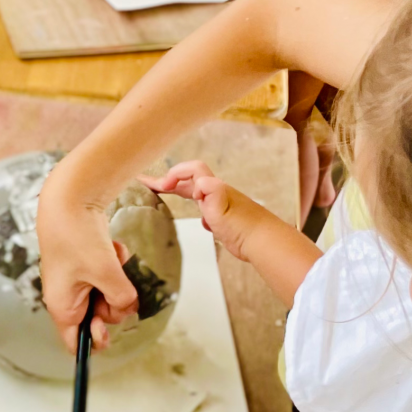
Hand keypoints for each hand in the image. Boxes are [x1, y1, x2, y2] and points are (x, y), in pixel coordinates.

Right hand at [35, 170, 138, 351]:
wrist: (70, 199)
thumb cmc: (77, 237)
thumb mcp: (106, 274)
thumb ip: (122, 298)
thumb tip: (128, 305)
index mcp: (63, 307)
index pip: (75, 344)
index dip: (94, 343)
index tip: (108, 332)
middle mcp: (67, 297)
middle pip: (99, 318)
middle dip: (114, 303)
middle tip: (116, 285)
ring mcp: (76, 280)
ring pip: (107, 294)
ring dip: (117, 279)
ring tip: (113, 259)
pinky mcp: (85, 264)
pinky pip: (108, 275)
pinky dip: (114, 264)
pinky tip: (112, 249)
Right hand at [140, 162, 270, 262]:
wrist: (264, 242)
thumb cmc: (244, 227)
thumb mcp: (223, 209)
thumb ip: (212, 193)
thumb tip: (200, 182)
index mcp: (214, 188)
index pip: (191, 169)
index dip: (175, 174)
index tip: (161, 187)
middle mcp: (216, 193)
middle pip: (189, 180)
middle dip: (168, 180)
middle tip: (146, 182)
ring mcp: (220, 205)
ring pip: (195, 192)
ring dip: (178, 190)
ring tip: (161, 192)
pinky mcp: (223, 219)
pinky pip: (204, 207)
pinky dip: (193, 206)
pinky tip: (192, 216)